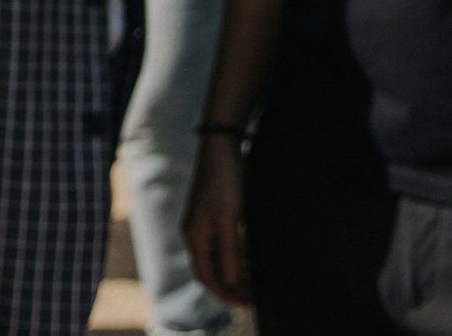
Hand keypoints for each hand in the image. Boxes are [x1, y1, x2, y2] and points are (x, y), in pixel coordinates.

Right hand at [182, 134, 252, 307]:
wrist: (222, 148)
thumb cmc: (224, 182)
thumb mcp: (229, 220)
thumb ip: (229, 252)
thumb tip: (231, 282)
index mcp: (195, 237)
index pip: (206, 276)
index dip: (225, 294)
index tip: (247, 304)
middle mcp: (196, 234)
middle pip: (210, 271)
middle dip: (231, 287)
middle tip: (255, 297)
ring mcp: (204, 225)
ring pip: (218, 259)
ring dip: (234, 274)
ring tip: (256, 283)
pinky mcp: (214, 216)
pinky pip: (223, 246)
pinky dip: (236, 259)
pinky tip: (251, 260)